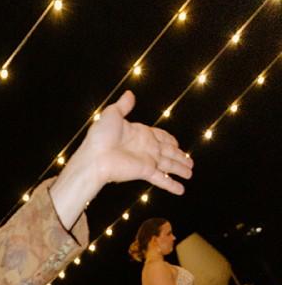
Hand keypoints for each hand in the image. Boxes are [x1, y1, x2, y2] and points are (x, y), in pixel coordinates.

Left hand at [73, 90, 192, 197]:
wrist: (94, 157)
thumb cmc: (99, 137)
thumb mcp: (112, 114)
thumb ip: (123, 105)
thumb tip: (129, 94)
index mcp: (140, 134)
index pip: (160, 137)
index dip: (170, 140)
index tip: (177, 144)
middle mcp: (146, 148)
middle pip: (168, 152)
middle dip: (180, 157)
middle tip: (190, 162)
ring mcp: (146, 160)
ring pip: (169, 165)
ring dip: (180, 169)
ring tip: (190, 173)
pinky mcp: (145, 171)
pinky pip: (162, 178)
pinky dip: (172, 184)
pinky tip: (181, 190)